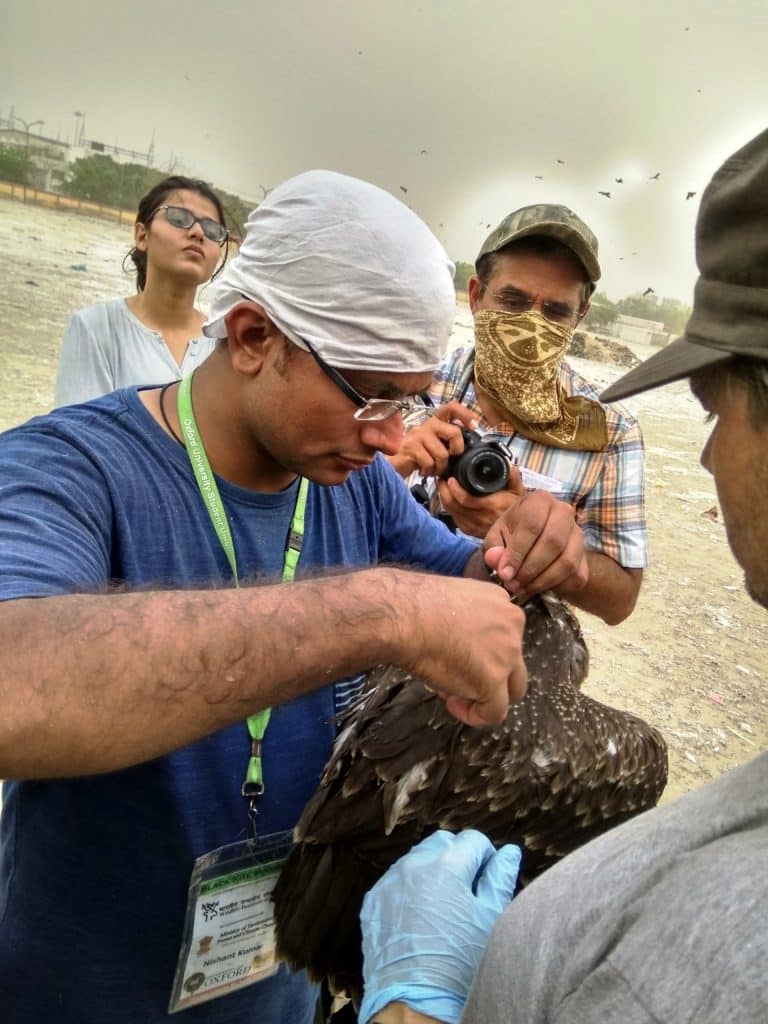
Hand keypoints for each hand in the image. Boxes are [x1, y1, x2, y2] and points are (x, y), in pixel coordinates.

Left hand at [359, 830, 521, 1023]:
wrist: (414, 1003)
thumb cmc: (459, 964)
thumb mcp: (491, 918)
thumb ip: (500, 877)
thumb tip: (508, 852)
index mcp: (446, 864)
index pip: (473, 839)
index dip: (486, 857)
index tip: (488, 877)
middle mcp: (413, 865)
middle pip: (442, 843)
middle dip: (458, 857)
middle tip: (467, 890)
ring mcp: (389, 882)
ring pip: (416, 860)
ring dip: (432, 871)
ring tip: (443, 906)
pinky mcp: (373, 902)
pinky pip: (395, 882)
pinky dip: (409, 890)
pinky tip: (420, 918)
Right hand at [388, 401, 478, 477]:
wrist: (395, 464)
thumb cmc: (418, 456)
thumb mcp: (435, 445)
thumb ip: (448, 441)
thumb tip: (467, 446)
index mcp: (435, 422)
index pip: (452, 407)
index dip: (465, 414)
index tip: (474, 426)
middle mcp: (427, 424)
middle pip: (454, 432)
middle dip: (457, 450)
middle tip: (450, 458)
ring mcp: (418, 434)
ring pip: (442, 453)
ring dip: (440, 467)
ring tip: (433, 468)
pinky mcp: (411, 446)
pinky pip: (430, 462)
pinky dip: (429, 471)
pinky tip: (423, 470)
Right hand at [388, 571, 527, 725]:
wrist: (403, 616)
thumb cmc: (414, 607)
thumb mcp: (453, 603)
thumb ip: (469, 625)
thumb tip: (463, 652)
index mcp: (502, 602)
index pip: (504, 637)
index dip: (481, 654)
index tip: (457, 657)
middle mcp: (513, 625)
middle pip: (512, 663)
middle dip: (487, 676)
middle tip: (455, 678)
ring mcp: (508, 653)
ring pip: (510, 689)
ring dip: (483, 696)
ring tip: (450, 692)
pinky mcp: (495, 679)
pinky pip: (495, 711)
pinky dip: (476, 715)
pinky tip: (453, 705)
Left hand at [436, 467, 523, 538]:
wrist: (516, 529)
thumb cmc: (515, 509)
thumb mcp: (518, 491)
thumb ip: (513, 477)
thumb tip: (509, 465)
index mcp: (490, 507)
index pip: (465, 500)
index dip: (454, 489)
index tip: (450, 478)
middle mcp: (480, 518)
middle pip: (453, 505)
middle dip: (444, 491)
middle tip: (442, 479)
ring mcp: (473, 526)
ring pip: (451, 512)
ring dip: (444, 498)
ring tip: (443, 486)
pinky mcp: (469, 531)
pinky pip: (454, 518)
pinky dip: (449, 507)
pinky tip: (448, 498)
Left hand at [484, 490, 587, 601]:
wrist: (532, 541)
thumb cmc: (512, 535)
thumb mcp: (497, 537)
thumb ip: (494, 548)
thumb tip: (497, 560)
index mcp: (540, 500)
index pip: (532, 525)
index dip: (517, 552)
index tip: (505, 573)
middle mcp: (564, 512)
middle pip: (554, 542)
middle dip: (530, 569)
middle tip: (513, 583)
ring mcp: (578, 535)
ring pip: (567, 562)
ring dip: (542, 581)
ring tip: (521, 588)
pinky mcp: (585, 558)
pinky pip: (576, 576)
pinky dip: (556, 587)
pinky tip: (537, 587)